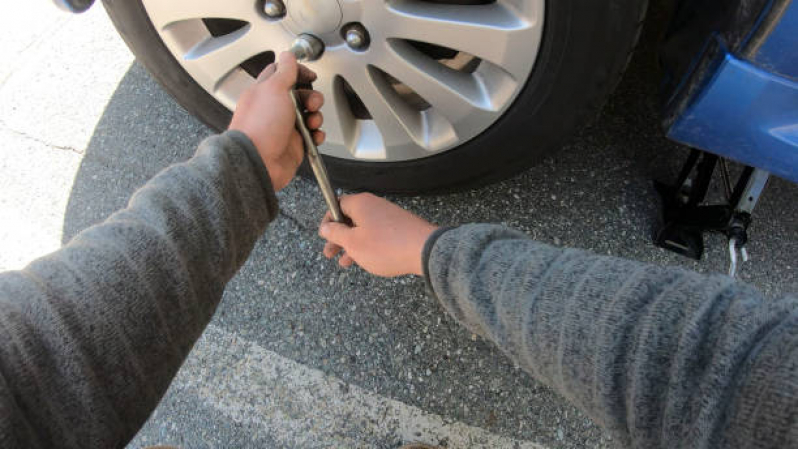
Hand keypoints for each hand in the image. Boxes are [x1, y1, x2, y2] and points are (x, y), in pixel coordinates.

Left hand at [229, 52, 324, 190]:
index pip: (281, 73)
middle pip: (300, 94)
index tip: (309, 75)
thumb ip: (284, 71)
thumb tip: (287, 55)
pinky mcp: (294, 144)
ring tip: (312, 122)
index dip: (297, 71)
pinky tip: (314, 135)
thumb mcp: (273, 89)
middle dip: (312, 97)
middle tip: (311, 103)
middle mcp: (273, 109)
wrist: (258, 162)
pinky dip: (317, 135)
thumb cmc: (259, 128)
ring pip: (309, 115)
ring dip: (316, 116)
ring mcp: (284, 127)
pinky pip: (312, 136)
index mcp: (264, 92)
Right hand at [318, 193, 438, 276]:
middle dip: (338, 237)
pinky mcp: (400, 227)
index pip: (337, 204)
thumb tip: (325, 227)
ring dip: (352, 245)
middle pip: (350, 218)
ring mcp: (389, 216)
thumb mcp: (352, 242)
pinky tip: (366, 260)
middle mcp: (375, 205)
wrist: (424, 250)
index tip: (324, 235)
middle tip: (329, 253)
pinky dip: (368, 245)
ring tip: (345, 262)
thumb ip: (335, 234)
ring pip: (363, 229)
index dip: (328, 220)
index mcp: (361, 203)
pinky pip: (378, 234)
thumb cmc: (385, 246)